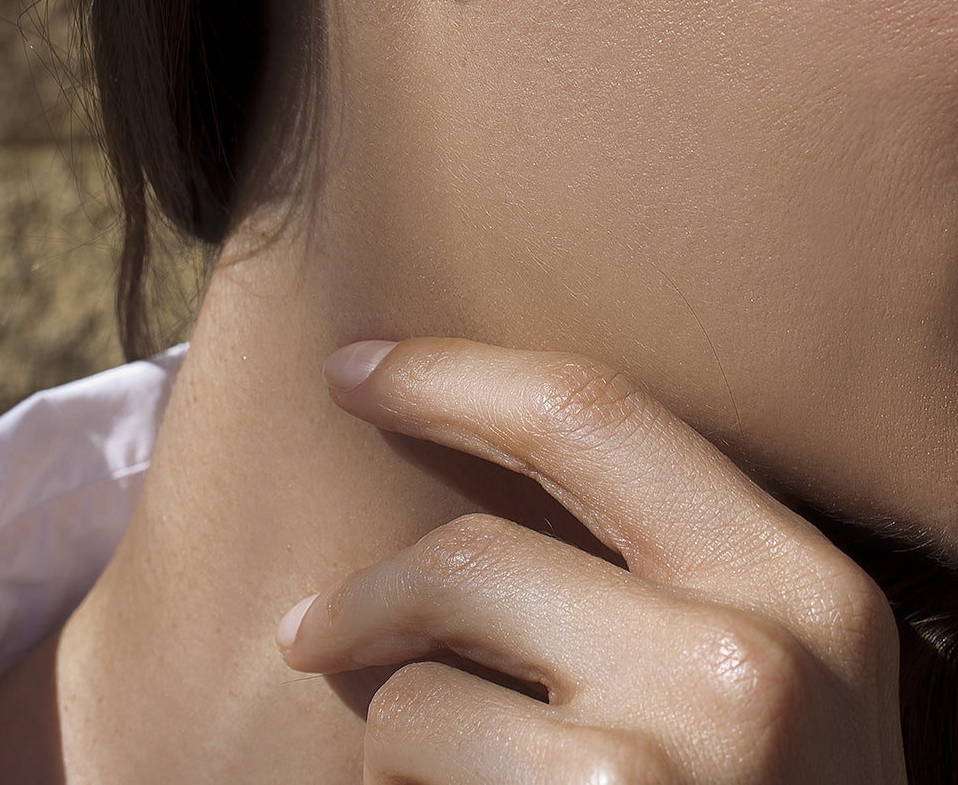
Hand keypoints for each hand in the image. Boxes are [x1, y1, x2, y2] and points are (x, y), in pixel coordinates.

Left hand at [277, 338, 905, 782]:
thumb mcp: (774, 682)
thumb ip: (672, 578)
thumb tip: (484, 471)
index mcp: (803, 586)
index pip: (593, 414)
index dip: (454, 376)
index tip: (359, 367)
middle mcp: (750, 659)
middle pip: (474, 553)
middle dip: (370, 590)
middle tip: (309, 622)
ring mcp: (666, 760)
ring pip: (423, 693)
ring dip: (402, 749)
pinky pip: (416, 774)